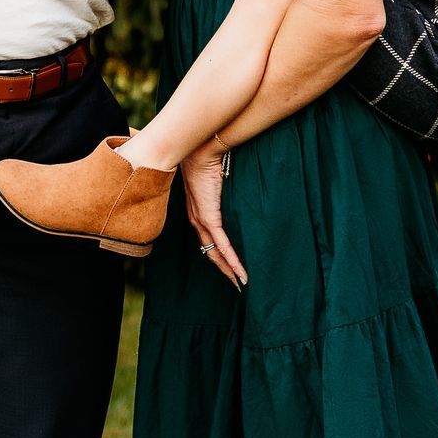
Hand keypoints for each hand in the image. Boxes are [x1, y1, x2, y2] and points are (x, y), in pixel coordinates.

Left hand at [180, 146, 247, 289]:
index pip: (207, 242)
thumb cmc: (206, 162)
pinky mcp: (209, 218)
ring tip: (241, 283)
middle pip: (210, 253)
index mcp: (196, 215)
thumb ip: (218, 193)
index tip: (229, 268)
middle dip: (224, 270)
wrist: (199, 153)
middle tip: (237, 284)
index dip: (218, 257)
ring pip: (216, 254)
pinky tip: (241, 272)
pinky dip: (233, 261)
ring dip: (229, 270)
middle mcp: (196, 222)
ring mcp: (202, 222)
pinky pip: (223, 245)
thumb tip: (228, 193)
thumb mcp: (212, 183)